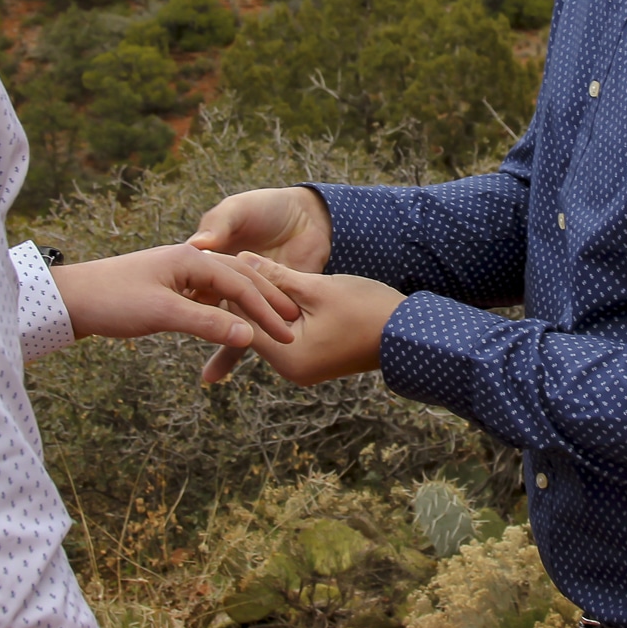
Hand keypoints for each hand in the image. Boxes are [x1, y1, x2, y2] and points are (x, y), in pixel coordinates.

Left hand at [50, 243, 298, 348]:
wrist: (70, 298)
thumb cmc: (112, 301)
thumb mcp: (162, 313)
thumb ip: (207, 323)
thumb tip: (248, 336)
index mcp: (192, 259)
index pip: (241, 283)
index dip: (266, 310)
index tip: (287, 333)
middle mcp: (190, 260)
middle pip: (240, 280)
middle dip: (267, 304)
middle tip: (291, 327)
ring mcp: (180, 272)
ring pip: (226, 289)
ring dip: (249, 308)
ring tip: (271, 327)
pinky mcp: (170, 286)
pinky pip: (210, 297)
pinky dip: (228, 311)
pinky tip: (235, 325)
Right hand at [190, 187, 331, 380]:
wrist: (311, 215)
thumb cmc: (268, 206)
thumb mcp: (239, 209)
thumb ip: (220, 223)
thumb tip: (198, 243)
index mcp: (214, 261)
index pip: (200, 285)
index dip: (191, 302)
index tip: (183, 320)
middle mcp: (227, 281)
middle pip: (214, 311)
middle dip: (205, 336)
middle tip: (196, 366)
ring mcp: (251, 295)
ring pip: (237, 324)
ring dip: (227, 348)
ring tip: (210, 378)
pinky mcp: (276, 302)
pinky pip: (264, 325)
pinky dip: (258, 342)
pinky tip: (247, 359)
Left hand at [209, 259, 404, 386]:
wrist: (407, 333)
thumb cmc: (366, 309)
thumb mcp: (318, 288)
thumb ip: (277, 276)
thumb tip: (241, 259)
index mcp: (288, 357)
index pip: (242, 322)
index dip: (232, 290)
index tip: (220, 263)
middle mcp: (289, 368)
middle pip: (252, 327)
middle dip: (243, 295)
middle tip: (224, 264)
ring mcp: (300, 365)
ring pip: (268, 328)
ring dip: (261, 300)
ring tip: (243, 270)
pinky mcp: (311, 357)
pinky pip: (284, 332)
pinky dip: (278, 310)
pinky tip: (271, 285)